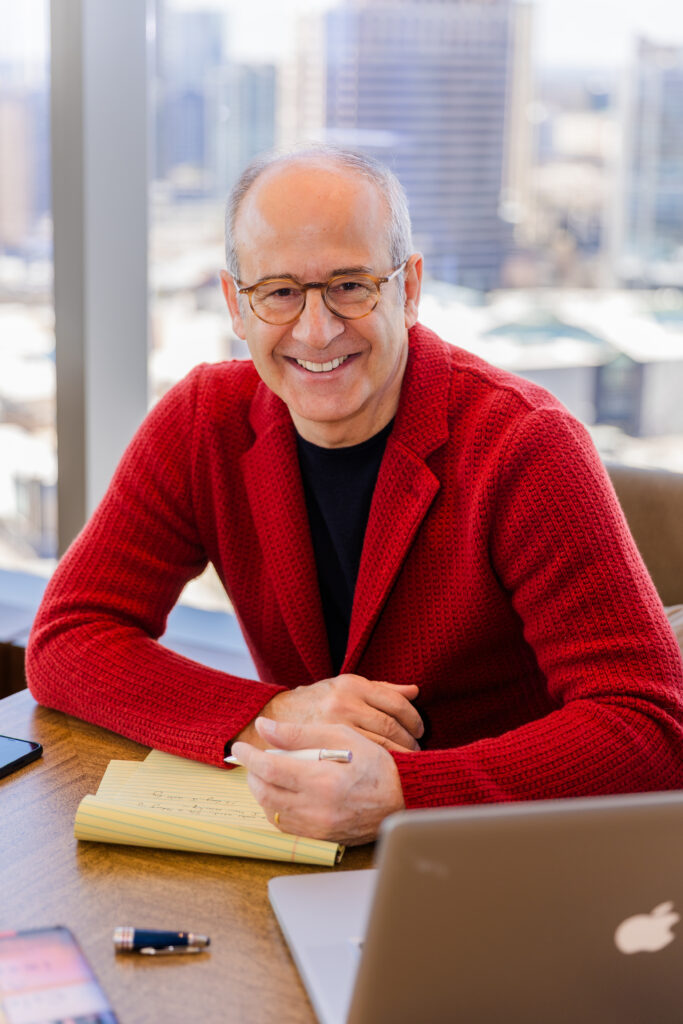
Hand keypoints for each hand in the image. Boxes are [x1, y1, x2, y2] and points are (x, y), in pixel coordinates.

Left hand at [232, 717, 405, 845]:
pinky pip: (286, 827)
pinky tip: (283, 794)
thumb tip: (265, 727)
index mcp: (322, 781)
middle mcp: (317, 809)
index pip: (270, 769)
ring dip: (262, 792)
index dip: (249, 756)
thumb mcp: (341, 736)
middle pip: (265, 793)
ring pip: (272, 813)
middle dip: (252, 774)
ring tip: (266, 775)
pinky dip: (277, 809)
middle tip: (253, 759)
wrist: (403, 796)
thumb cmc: (376, 763)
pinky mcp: (321, 838)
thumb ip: (299, 733)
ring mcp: (318, 828)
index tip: (240, 747)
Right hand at [235, 673, 422, 752]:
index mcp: (352, 685)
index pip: (395, 702)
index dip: (413, 718)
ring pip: (379, 744)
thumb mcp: (346, 687)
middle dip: (408, 740)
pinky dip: (380, 765)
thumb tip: (414, 691)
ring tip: (405, 761)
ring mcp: (334, 727)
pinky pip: (362, 759)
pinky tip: (385, 769)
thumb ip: (381, 689)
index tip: (419, 730)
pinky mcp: (327, 747)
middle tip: (416, 750)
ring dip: (398, 755)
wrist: (274, 717)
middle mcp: (343, 703)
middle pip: (390, 725)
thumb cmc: (316, 703)